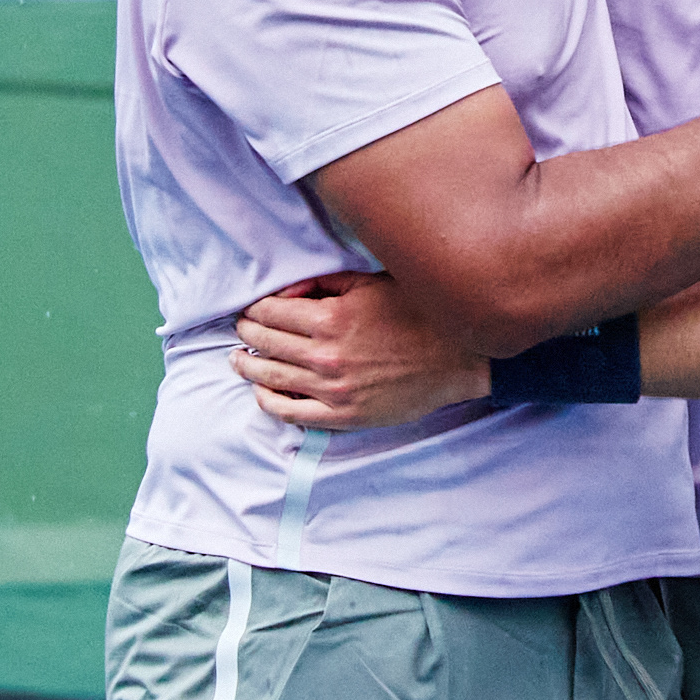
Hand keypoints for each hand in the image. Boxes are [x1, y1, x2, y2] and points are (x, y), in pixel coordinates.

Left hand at [231, 269, 489, 429]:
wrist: (459, 357)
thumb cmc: (419, 313)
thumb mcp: (372, 283)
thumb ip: (326, 284)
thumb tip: (288, 293)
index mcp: (330, 318)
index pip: (269, 313)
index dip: (254, 309)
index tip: (250, 309)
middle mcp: (325, 356)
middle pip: (263, 343)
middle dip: (246, 333)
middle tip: (241, 330)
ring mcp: (332, 389)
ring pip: (269, 378)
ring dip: (247, 367)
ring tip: (239, 360)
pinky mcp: (343, 415)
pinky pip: (291, 413)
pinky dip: (268, 402)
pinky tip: (262, 393)